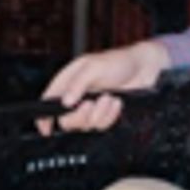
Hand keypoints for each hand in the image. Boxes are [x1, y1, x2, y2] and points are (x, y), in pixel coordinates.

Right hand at [38, 41, 169, 132]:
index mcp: (68, 80)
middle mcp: (77, 95)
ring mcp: (91, 107)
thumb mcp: (94, 67)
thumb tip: (65, 101)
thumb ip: (77, 84)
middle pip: (67, 120)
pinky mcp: (104, 114)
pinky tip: (116, 102)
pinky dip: (110, 116)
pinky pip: (102, 125)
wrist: (144, 70)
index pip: (48, 101)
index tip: (46, 128)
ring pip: (86, 125)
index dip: (44, 117)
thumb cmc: (118, 62)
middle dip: (81, 115)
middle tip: (91, 103)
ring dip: (100, 113)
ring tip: (109, 97)